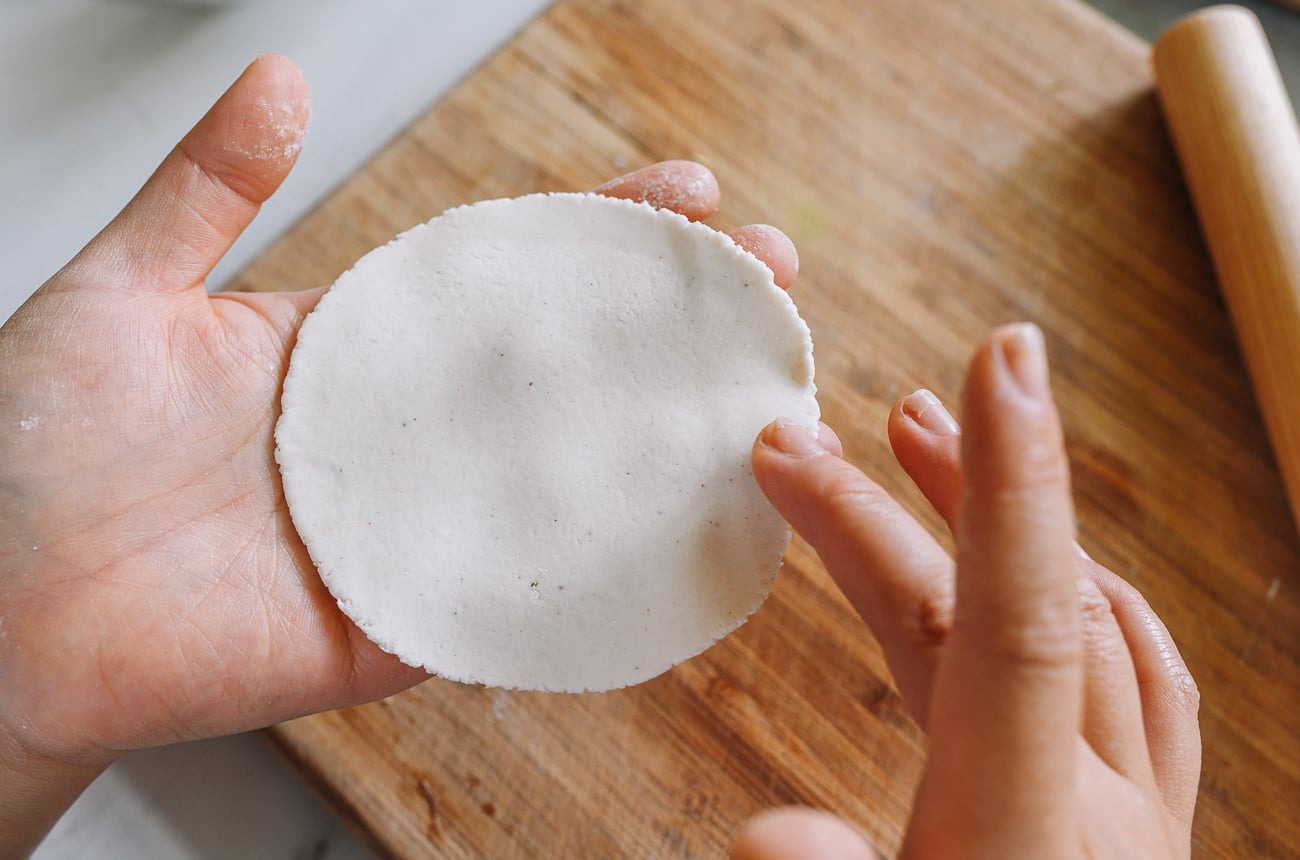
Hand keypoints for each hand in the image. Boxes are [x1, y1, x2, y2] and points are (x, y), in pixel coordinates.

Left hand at [0, 55, 797, 854]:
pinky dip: (607, 571)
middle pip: (561, 372)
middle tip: (768, 281)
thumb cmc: (26, 457)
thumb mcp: (120, 295)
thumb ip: (209, 194)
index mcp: (346, 349)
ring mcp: (411, 530)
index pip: (497, 276)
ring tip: (765, 391)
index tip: (686, 194)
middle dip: (672, 323)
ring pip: (565, 479)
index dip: (595, 231)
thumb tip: (284, 84)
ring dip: (668, 437)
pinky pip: (522, 598)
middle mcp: (397, 436)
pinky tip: (690, 531)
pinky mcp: (403, 624)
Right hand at [731, 325, 1201, 858]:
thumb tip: (767, 834)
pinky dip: (1086, 597)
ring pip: (1088, 622)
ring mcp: (1132, 822)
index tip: (1000, 362)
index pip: (1013, 622)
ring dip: (1002, 517)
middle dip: (918, 496)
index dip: (1002, 481)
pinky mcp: (1140, 837)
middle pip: (1012, 604)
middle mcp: (1096, 811)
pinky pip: (1144, 685)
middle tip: (816, 439)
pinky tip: (1059, 569)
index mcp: (1020, 832)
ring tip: (919, 440)